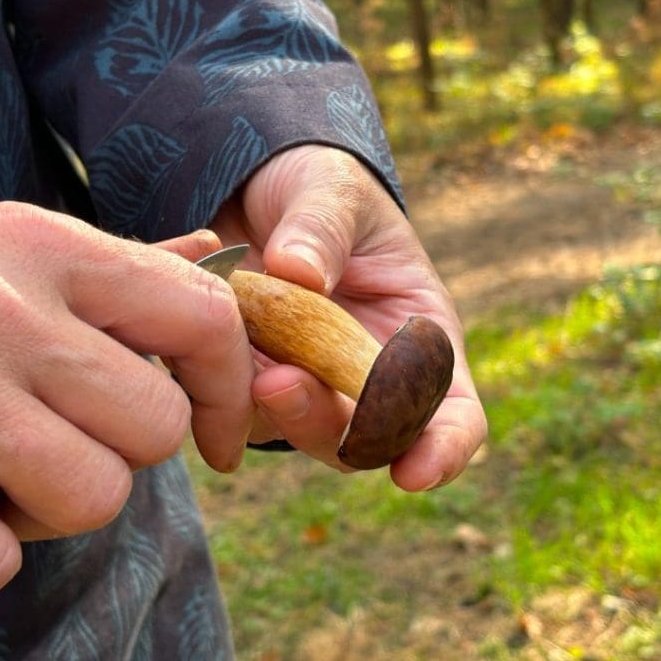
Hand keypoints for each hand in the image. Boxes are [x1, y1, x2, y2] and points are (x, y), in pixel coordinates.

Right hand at [0, 202, 252, 600]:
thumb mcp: (5, 260)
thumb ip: (116, 271)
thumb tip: (215, 257)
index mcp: (42, 245)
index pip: (204, 316)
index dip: (231, 388)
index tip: (219, 435)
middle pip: (153, 429)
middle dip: (112, 452)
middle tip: (43, 438)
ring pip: (93, 499)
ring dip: (42, 508)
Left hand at [209, 145, 486, 491]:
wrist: (252, 189)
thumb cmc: (319, 188)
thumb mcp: (332, 189)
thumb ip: (322, 226)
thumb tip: (298, 273)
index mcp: (420, 338)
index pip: (454, 414)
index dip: (444, 450)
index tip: (414, 472)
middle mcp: (371, 377)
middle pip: (369, 440)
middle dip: (331, 427)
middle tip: (280, 383)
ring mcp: (311, 386)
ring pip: (301, 435)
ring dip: (273, 413)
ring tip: (242, 361)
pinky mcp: (251, 385)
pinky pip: (238, 407)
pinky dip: (223, 384)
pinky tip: (205, 336)